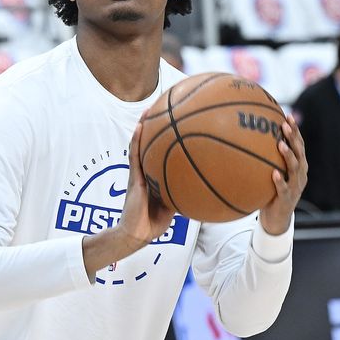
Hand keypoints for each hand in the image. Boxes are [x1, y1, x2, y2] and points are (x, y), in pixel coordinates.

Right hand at [82, 113, 174, 278]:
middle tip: (166, 106)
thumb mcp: (175, 206)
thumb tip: (206, 187)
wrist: (137, 233)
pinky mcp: (133, 177)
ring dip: (145, 126)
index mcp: (156, 176)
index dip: (169, 137)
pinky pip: (134, 155)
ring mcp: (139, 173)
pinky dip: (137, 140)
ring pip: (141, 145)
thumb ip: (185, 194)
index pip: (162, 152)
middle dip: (158, 125)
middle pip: (152, 144)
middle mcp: (147, 171)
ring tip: (151, 108)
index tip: (179, 121)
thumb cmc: (154, 223)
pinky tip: (141, 127)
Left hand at [260, 114, 307, 234]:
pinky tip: (274, 173)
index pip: (299, 144)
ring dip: (288, 155)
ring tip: (280, 144)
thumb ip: (266, 158)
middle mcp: (300, 174)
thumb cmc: (272, 191)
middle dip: (293, 137)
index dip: (295, 130)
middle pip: (300, 152)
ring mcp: (296, 186)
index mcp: (298, 165)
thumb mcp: (271, 172)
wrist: (276, 217)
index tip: (287, 116)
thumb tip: (248, 138)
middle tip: (285, 125)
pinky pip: (284, 188)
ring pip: (295, 168)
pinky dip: (279, 181)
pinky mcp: (288, 198)